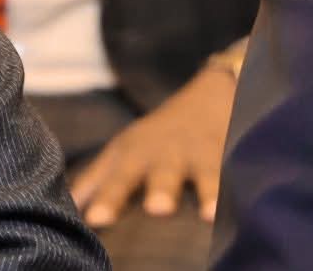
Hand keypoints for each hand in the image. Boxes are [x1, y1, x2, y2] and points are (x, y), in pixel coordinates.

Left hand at [69, 64, 235, 225]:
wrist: (213, 93)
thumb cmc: (158, 135)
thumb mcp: (123, 151)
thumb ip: (94, 182)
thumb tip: (63, 210)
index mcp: (136, 155)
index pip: (119, 179)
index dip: (109, 198)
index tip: (96, 219)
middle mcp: (170, 154)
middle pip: (163, 174)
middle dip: (161, 189)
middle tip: (157, 209)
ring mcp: (204, 152)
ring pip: (206, 172)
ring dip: (208, 190)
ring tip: (208, 213)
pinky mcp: (233, 150)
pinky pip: (240, 166)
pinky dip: (244, 181)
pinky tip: (249, 197)